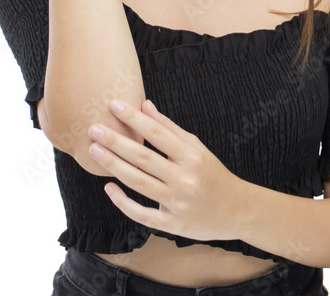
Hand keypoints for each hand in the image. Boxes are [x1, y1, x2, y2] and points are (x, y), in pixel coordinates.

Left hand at [86, 99, 247, 241]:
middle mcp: (185, 178)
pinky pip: (142, 214)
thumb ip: (170, 128)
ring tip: (94, 151)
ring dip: (114, 166)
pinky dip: (123, 201)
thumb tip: (145, 106)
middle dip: (116, 142)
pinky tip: (108, 187)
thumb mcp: (197, 148)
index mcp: (192, 156)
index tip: (114, 105)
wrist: (236, 210)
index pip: (158, 133)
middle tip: (93, 129)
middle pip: (144, 158)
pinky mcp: (171, 224)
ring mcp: (177, 202)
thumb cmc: (212, 174)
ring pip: (139, 183)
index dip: (135, 119)